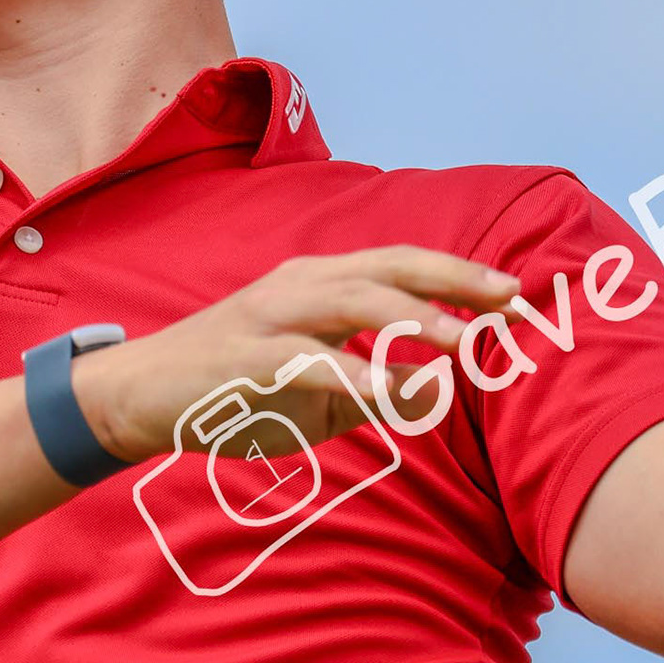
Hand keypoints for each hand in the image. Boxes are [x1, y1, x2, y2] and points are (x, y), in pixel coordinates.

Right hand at [71, 245, 525, 463]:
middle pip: (389, 267)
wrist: (141, 395)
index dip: (464, 279)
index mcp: (324, 283)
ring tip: (465, 344)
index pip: (405, 269)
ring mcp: (271, 315)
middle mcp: (302, 284)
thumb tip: (444, 391)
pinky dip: (350, 373)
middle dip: (454, 281)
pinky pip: (306, 360)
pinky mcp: (245, 355)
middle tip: (512, 301)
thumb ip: (381, 390)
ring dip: (413, 320)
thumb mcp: (321, 395)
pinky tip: (388, 391)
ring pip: (353, 302)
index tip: (522, 297)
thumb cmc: (238, 390)